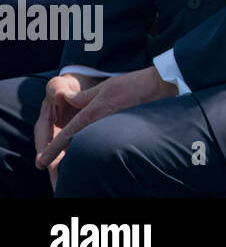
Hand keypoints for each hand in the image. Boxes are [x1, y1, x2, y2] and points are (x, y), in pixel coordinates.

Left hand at [34, 66, 178, 176]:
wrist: (161, 87)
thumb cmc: (134, 84)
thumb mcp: (105, 86)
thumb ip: (84, 96)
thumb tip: (67, 100)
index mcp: (93, 113)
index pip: (67, 135)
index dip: (53, 149)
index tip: (42, 162)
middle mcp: (101, 124)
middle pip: (78, 143)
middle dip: (66, 153)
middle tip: (55, 162)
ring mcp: (113, 128)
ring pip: (91, 142)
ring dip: (82, 148)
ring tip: (75, 156)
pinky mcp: (124, 130)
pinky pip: (105, 139)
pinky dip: (98, 142)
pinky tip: (99, 143)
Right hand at [34, 72, 102, 189]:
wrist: (78, 89)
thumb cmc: (66, 88)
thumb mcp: (60, 85)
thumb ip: (57, 89)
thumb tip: (60, 96)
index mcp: (45, 123)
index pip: (43, 140)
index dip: (44, 152)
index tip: (42, 164)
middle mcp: (52, 135)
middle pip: (52, 156)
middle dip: (55, 170)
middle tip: (59, 183)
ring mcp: (63, 140)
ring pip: (63, 159)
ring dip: (66, 171)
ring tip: (69, 184)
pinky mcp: (75, 141)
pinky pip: (76, 154)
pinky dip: (78, 164)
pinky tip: (86, 173)